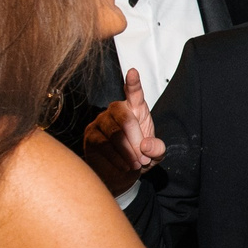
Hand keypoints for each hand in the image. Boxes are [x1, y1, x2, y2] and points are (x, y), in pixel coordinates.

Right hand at [82, 68, 165, 193]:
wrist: (122, 174)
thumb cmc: (139, 158)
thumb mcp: (155, 154)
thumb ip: (157, 148)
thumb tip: (146, 145)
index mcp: (136, 108)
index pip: (134, 92)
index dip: (133, 83)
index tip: (133, 72)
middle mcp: (117, 110)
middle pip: (126, 119)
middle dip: (137, 141)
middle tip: (143, 159)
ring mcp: (102, 121)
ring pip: (114, 133)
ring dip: (128, 152)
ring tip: (136, 164)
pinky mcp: (91, 134)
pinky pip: (103, 144)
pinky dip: (117, 158)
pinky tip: (124, 166)